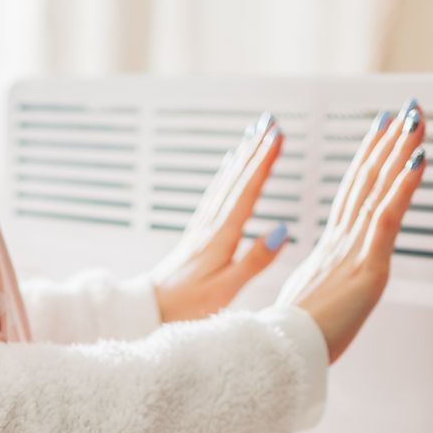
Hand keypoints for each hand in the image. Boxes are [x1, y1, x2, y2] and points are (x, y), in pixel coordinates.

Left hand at [151, 113, 290, 322]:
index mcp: (221, 237)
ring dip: (242, 157)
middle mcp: (210, 226)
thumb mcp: (226, 290)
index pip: (247, 191)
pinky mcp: (197, 233)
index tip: (277, 136)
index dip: (263, 163)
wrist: (151, 309)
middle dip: (255, 150)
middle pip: (236, 180)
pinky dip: (225, 174)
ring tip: (255, 133)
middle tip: (271, 122)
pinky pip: (215, 194)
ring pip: (225, 183)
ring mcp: (202, 227)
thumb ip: (255, 261)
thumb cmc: (188, 306)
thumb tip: (281, 230)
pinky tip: (230, 163)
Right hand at [276, 100, 426, 361]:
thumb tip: (315, 297)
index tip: (378, 134)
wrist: (281, 356)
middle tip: (401, 111)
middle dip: (385, 143)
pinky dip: (405, 185)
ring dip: (399, 150)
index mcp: (327, 253)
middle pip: (365, 182)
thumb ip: (316, 294)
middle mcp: (340, 244)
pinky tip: (419, 159)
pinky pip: (388, 216)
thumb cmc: (290, 342)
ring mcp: (353, 251)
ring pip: (378, 188)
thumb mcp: (306, 309)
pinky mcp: (367, 266)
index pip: (351, 197)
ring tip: (414, 118)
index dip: (366, 163)